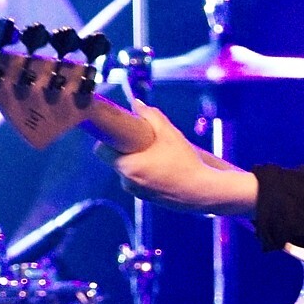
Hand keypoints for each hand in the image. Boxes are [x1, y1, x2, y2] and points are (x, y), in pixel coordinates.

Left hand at [111, 104, 257, 215]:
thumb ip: (150, 115)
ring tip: (158, 154)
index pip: (100, 150)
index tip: (120, 131)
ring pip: (128, 171)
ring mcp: (137, 193)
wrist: (203, 191)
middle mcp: (127, 182)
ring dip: (137, 161)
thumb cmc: (185, 162)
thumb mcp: (169, 133)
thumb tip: (136, 104)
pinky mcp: (147, 199)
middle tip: (144, 140)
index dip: (108, 138)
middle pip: (115, 160)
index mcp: (127, 166)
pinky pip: (139, 181)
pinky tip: (164, 167)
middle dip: (125, 148)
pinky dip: (146, 172)